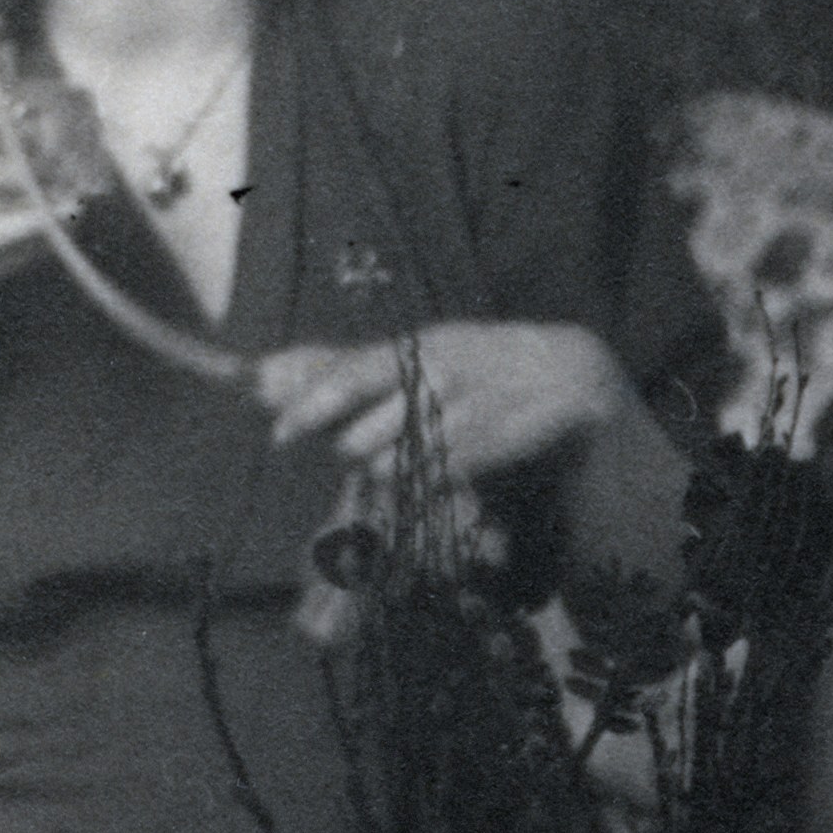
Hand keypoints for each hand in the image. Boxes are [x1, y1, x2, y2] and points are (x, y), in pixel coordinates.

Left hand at [255, 319, 630, 493]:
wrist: (567, 374)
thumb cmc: (476, 366)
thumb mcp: (417, 353)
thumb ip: (347, 367)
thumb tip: (265, 374)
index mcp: (413, 349)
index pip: (347, 379)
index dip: (307, 410)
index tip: (280, 436)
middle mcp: (435, 376)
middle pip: (358, 438)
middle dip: (353, 449)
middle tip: (371, 444)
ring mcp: (461, 415)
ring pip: (387, 466)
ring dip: (387, 469)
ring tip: (411, 453)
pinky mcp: (484, 450)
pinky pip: (427, 483)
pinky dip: (422, 483)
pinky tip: (440, 467)